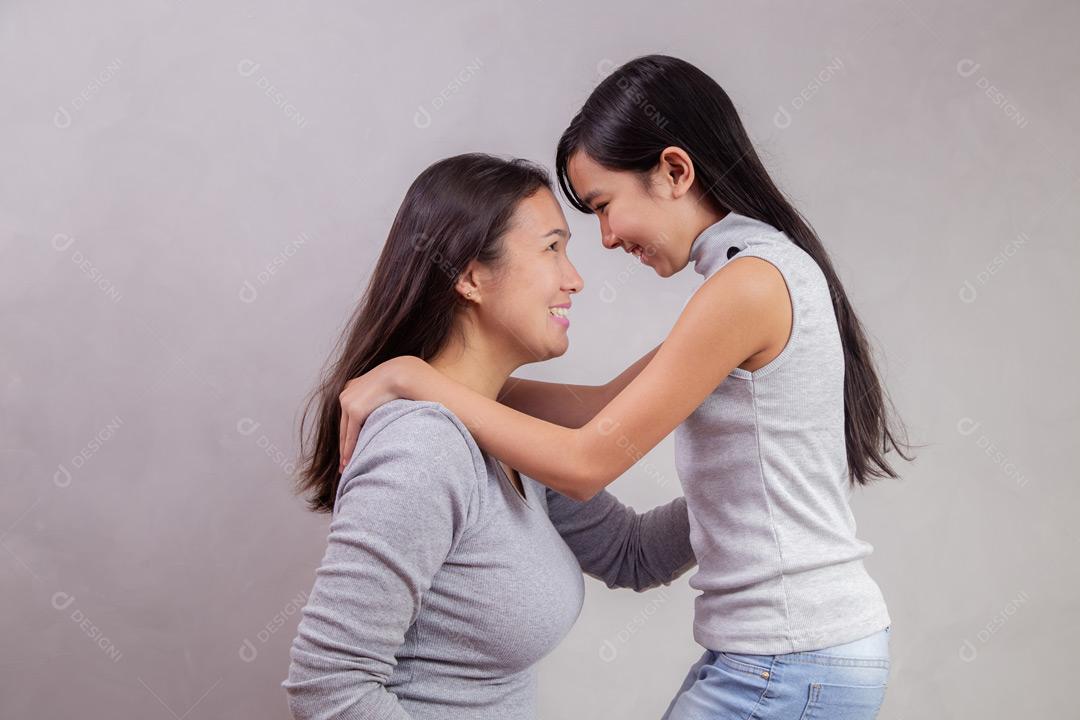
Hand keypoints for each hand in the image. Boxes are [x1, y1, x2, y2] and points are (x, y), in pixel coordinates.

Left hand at [337, 356, 415, 472]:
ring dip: (345, 451)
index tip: (348, 446)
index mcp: (351, 387)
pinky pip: (350, 435)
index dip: (347, 433)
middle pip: (343, 426)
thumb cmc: (400, 379)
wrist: (402, 373)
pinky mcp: (355, 411)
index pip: (347, 416)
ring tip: (346, 467)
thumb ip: (380, 397)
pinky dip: (349, 449)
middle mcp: (346, 395)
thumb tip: (388, 404)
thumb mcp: (384, 387)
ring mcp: (348, 402)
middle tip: (344, 463)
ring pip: (345, 433)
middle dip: (343, 445)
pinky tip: (349, 460)